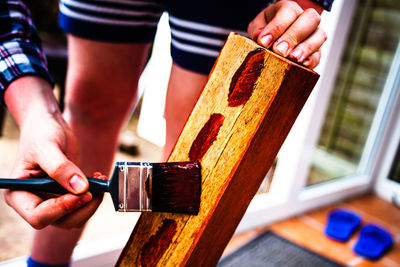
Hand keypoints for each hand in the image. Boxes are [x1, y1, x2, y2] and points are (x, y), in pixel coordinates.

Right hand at [3, 77, 103, 228]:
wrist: (50, 126)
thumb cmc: (41, 134)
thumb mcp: (48, 147)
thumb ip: (61, 168)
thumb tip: (80, 189)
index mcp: (19, 194)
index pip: (38, 216)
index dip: (60, 209)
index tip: (80, 194)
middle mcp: (34, 202)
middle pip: (60, 221)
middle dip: (80, 208)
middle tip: (95, 189)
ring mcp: (52, 201)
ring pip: (75, 218)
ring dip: (91, 204)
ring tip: (99, 180)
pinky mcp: (68, 195)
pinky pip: (83, 206)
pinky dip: (94, 196)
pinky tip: (99, 178)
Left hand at [248, 0, 326, 68]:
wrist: (274, 38)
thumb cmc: (266, 30)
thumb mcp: (258, 26)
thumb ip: (257, 30)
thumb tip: (260, 37)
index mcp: (288, 9)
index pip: (288, 12)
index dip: (276, 27)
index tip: (264, 42)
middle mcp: (304, 19)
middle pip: (310, 19)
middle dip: (293, 36)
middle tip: (280, 51)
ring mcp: (313, 34)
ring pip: (320, 35)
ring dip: (306, 48)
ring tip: (292, 59)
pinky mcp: (316, 51)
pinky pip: (318, 55)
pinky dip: (311, 60)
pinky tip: (302, 64)